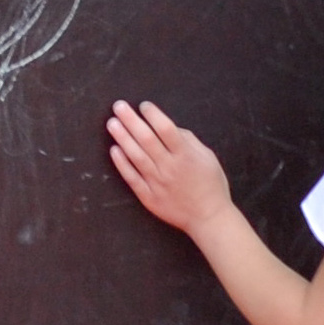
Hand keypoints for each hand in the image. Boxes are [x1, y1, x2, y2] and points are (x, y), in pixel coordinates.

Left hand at [106, 100, 234, 236]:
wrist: (208, 218)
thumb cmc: (211, 186)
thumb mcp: (208, 157)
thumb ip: (189, 141)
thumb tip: (171, 127)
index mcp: (185, 155)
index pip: (166, 129)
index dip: (153, 115)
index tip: (144, 106)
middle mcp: (169, 167)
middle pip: (146, 139)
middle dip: (131, 120)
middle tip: (119, 106)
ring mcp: (157, 182)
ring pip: (136, 156)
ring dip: (123, 138)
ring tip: (112, 123)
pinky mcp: (149, 196)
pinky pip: (132, 177)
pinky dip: (122, 163)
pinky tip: (114, 150)